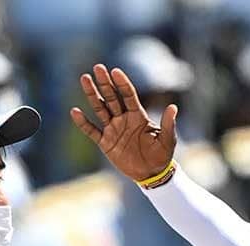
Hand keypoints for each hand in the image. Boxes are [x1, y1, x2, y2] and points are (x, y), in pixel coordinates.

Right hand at [71, 64, 177, 180]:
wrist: (151, 173)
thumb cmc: (162, 155)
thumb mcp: (168, 140)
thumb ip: (168, 124)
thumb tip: (174, 107)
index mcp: (138, 116)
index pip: (129, 95)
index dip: (122, 84)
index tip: (116, 71)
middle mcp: (124, 119)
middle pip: (112, 97)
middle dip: (105, 83)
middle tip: (98, 67)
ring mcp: (113, 129)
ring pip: (100, 108)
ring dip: (92, 95)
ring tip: (85, 78)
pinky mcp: (105, 143)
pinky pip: (92, 131)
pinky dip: (83, 122)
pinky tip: (75, 111)